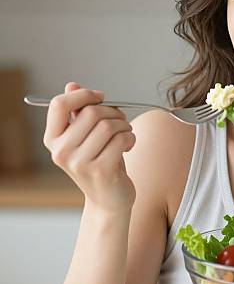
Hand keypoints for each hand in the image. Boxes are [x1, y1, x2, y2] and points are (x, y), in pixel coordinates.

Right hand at [43, 82, 136, 212]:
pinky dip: (131, 137)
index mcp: (53, 139)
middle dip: (113, 112)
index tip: (100, 97)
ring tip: (125, 134)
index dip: (83, 95)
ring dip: (125, 125)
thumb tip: (71, 85)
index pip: (59, 104)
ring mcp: (79, 163)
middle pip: (91, 112)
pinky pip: (122, 139)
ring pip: (109, 125)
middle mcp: (61, 152)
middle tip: (121, 120)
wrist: (109, 198)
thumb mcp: (86, 136)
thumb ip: (78, 112)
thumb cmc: (100, 161)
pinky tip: (129, 145)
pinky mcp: (100, 170)